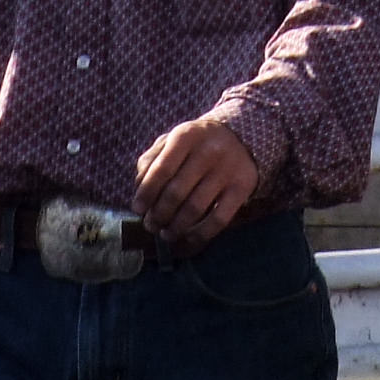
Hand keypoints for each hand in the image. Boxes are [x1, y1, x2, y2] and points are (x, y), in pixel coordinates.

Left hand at [135, 117, 260, 250]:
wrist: (240, 139)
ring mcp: (227, 171)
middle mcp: (208, 151)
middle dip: (158, 214)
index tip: (137, 209)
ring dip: (175, 228)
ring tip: (165, 234)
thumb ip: (152, 159)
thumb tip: (140, 189)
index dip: (146, 193)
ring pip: (195, 209)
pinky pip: (218, 220)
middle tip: (151, 225)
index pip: (161, 170)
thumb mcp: (172, 140)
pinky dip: (199, 236)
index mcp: (186, 136)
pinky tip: (186, 242)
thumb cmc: (196, 144)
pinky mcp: (242, 188)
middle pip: (176, 193)